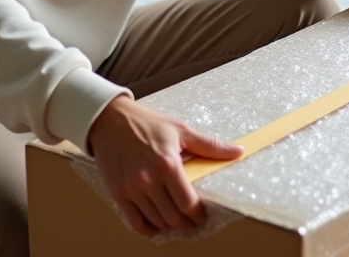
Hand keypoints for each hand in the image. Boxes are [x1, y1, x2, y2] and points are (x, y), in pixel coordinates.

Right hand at [87, 94, 242, 236]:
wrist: (110, 119)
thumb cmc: (146, 123)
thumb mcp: (181, 130)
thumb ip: (210, 146)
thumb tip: (238, 151)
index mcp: (167, 164)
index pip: (188, 203)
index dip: (198, 215)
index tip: (201, 215)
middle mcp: (148, 179)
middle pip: (173, 217)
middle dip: (186, 222)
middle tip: (190, 219)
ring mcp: (131, 188)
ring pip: (157, 221)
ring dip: (169, 224)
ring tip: (175, 217)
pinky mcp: (118, 193)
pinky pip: (135, 222)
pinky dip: (148, 228)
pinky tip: (155, 222)